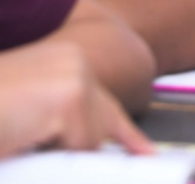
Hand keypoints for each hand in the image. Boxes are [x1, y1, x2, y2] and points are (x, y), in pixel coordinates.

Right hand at [0, 42, 153, 158]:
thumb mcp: (27, 116)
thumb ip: (58, 124)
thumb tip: (94, 145)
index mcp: (66, 61)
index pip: (104, 102)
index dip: (125, 134)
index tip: (147, 155)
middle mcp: (76, 62)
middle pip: (105, 121)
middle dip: (92, 146)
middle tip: (116, 157)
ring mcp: (76, 77)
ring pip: (89, 141)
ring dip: (59, 156)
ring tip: (21, 137)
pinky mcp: (71, 99)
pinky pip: (77, 148)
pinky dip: (51, 159)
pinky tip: (22, 138)